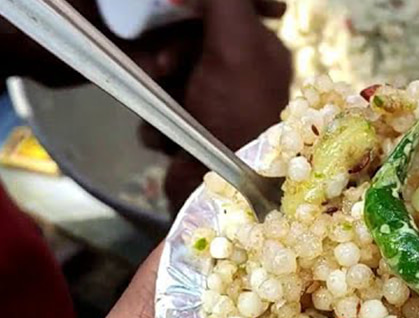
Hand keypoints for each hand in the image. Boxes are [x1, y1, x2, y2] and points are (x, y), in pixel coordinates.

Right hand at [154, 0, 293, 212]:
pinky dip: (156, 123)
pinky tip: (166, 138)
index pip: (224, 10)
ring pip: (166, 74)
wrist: (216, 198)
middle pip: (188, 40)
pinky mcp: (190, 135)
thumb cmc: (236, 118)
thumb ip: (226, 1)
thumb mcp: (235, 46)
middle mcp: (241, 75)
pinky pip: (158, 110)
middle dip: (168, 53)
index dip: (195, 11)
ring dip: (156, 89)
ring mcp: (214, 106)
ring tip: (164, 104)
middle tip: (161, 67)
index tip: (173, 12)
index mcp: (262, 49)